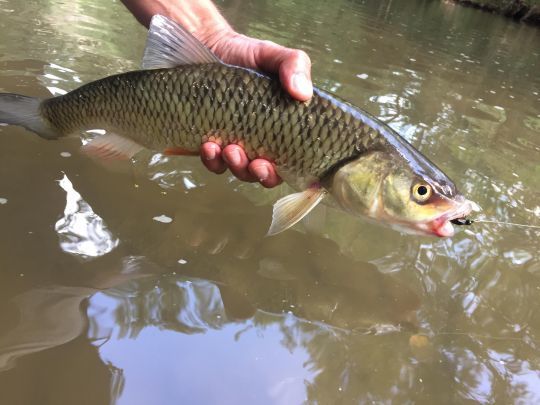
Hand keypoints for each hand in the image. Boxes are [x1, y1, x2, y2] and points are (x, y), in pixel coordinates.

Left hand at [199, 31, 312, 187]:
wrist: (205, 48)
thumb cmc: (244, 55)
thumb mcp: (273, 55)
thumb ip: (294, 65)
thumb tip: (303, 93)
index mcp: (283, 127)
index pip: (294, 158)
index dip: (293, 171)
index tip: (286, 168)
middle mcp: (261, 141)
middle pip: (267, 173)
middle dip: (263, 174)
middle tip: (257, 163)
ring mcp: (236, 144)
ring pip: (240, 171)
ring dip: (237, 167)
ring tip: (229, 150)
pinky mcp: (212, 143)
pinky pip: (214, 163)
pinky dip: (212, 160)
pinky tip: (209, 146)